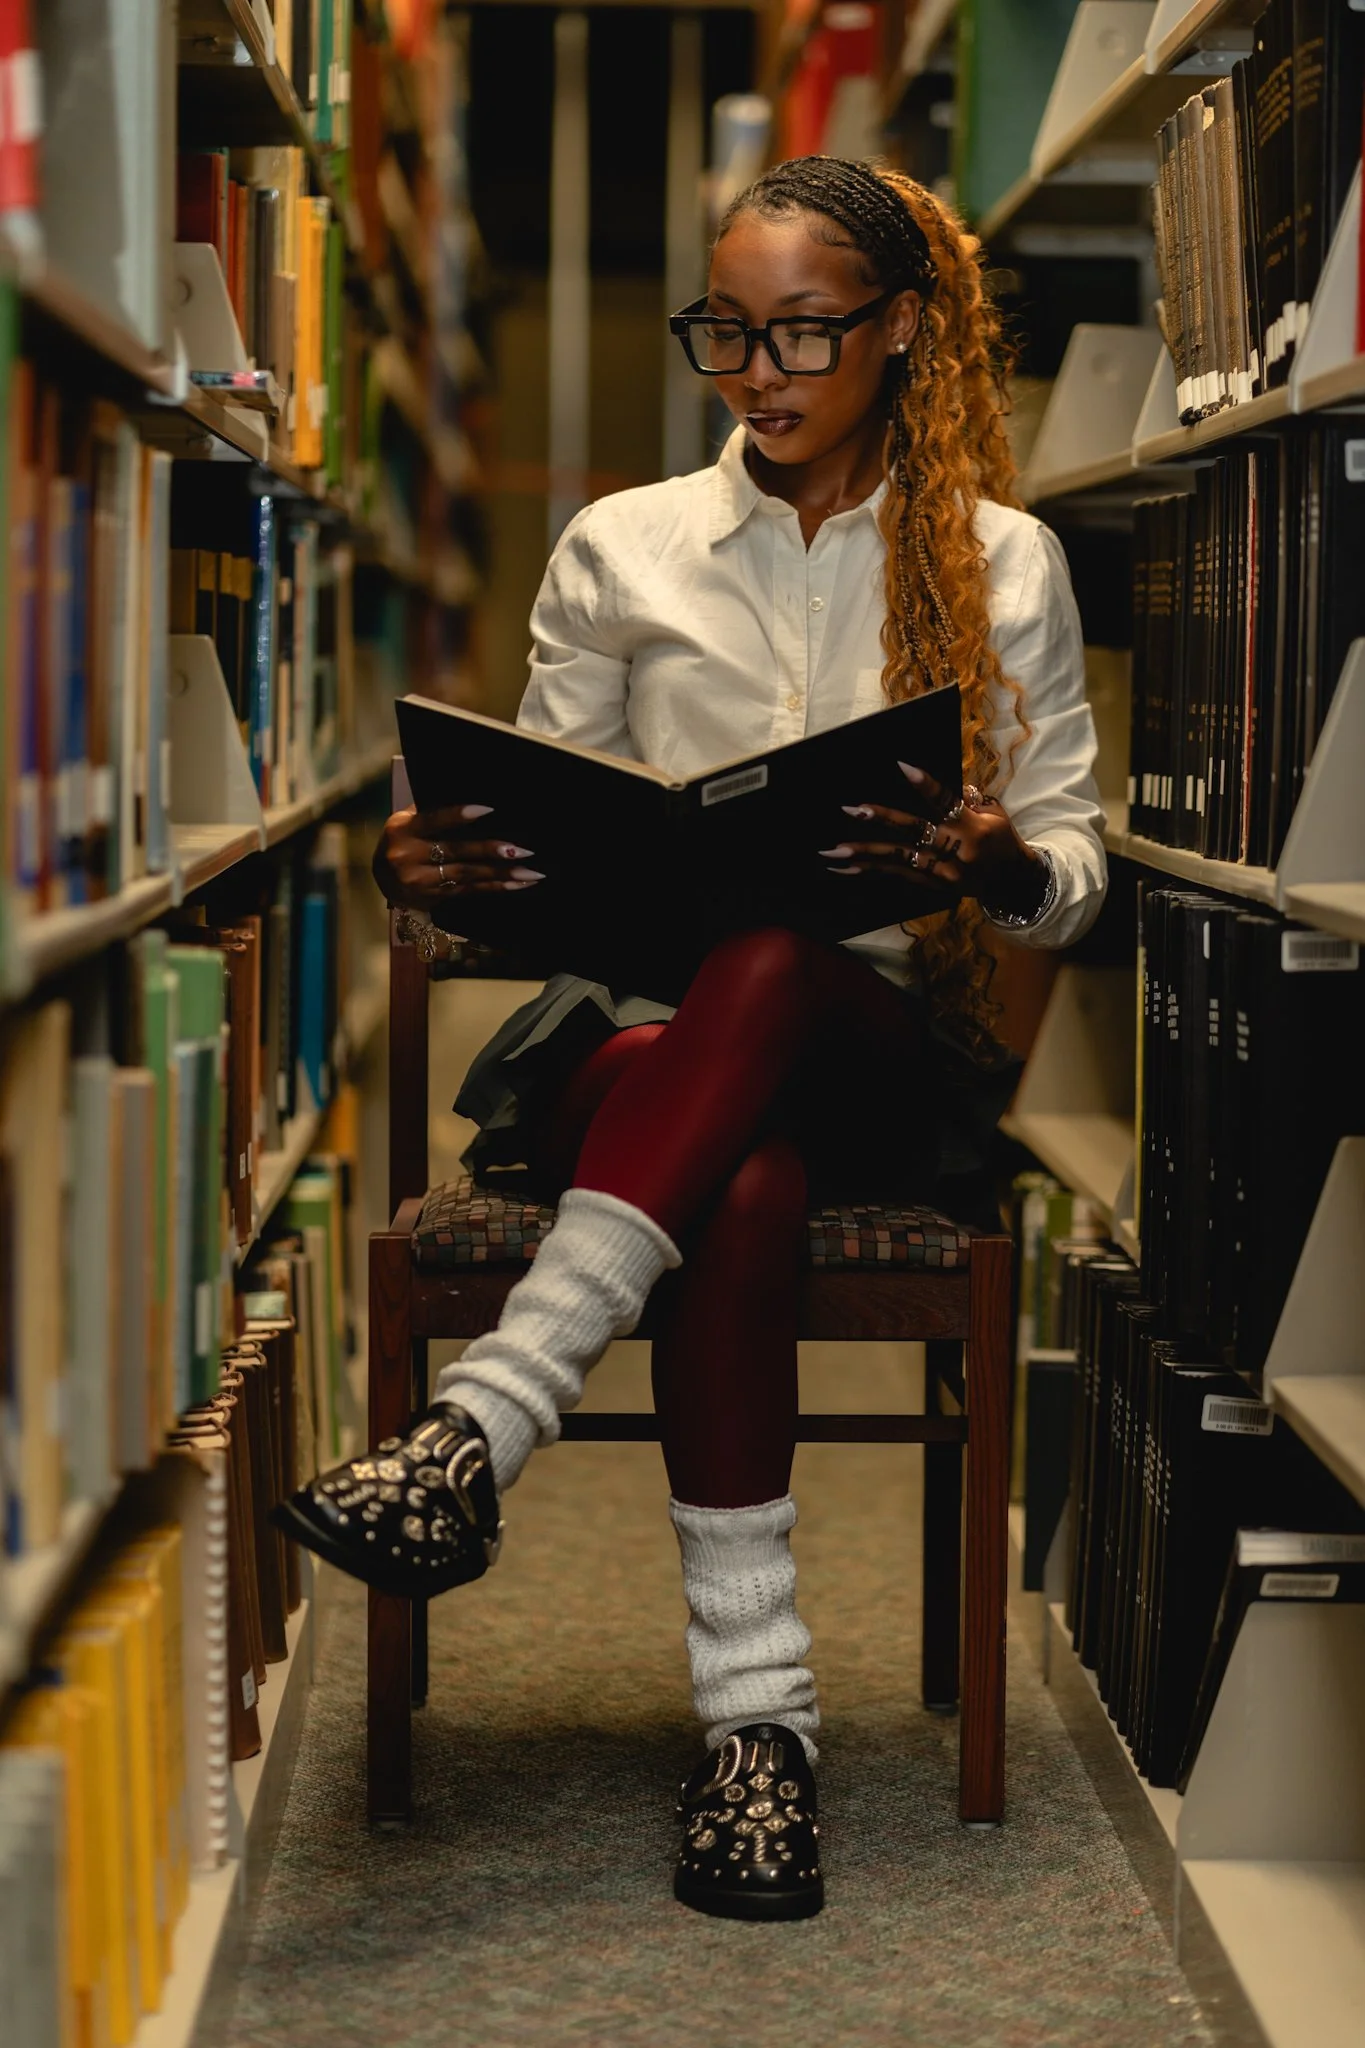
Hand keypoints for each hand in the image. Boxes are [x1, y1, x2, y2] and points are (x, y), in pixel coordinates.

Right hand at [372, 803, 544, 909]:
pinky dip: (496, 887)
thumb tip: (471, 795)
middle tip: (521, 850)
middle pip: (456, 852)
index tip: (488, 809)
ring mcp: (420, 881)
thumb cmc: (403, 840)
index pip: (433, 820)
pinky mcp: (434, 898)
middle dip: (490, 851)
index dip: (459, 815)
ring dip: (501, 874)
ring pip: (467, 876)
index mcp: (404, 829)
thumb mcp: (406, 821)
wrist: (382, 881)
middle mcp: (409, 857)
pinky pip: (469, 892)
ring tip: (530, 873)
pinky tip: (517, 884)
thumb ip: (431, 811)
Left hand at [819, 761, 1047, 919]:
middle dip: (881, 819)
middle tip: (851, 809)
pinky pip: (897, 875)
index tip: (902, 766)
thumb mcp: (993, 814)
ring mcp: (943, 872)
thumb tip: (935, 786)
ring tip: (833, 851)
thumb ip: (966, 799)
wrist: (1012, 882)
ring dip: (863, 854)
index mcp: (973, 828)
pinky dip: (870, 870)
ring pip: (898, 859)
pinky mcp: (932, 885)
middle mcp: (957, 851)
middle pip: (914, 832)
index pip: (946, 802)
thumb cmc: (1000, 839)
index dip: (925, 785)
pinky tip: (845, 867)